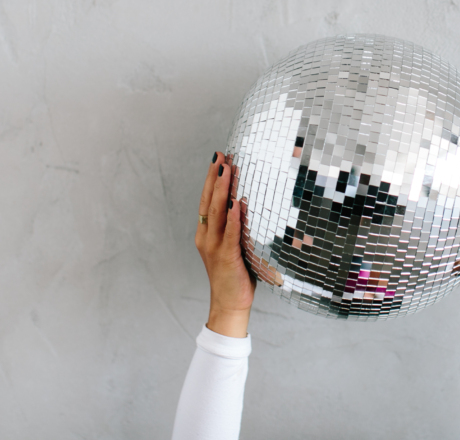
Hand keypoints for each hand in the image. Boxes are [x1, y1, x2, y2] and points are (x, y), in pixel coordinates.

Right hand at [195, 152, 255, 337]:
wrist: (228, 304)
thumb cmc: (236, 274)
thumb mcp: (236, 245)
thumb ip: (239, 227)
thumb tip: (252, 204)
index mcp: (207, 233)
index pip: (207, 200)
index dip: (212, 179)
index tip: (219, 158)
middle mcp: (207, 237)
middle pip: (209, 201)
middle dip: (216, 177)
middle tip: (221, 155)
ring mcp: (214, 247)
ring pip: (217, 213)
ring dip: (222, 190)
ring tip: (228, 170)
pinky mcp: (226, 257)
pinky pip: (230, 233)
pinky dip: (233, 218)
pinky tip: (236, 203)